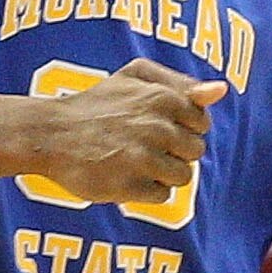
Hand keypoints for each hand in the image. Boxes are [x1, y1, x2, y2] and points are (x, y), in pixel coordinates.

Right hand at [37, 58, 225, 204]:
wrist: (52, 134)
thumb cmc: (98, 104)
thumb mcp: (135, 76)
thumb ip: (180, 82)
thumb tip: (220, 90)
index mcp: (163, 98)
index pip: (202, 122)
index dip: (183, 127)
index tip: (160, 127)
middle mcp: (157, 127)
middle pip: (195, 151)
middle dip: (175, 151)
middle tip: (145, 145)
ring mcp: (143, 158)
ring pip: (183, 176)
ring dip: (164, 173)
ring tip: (136, 162)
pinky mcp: (129, 186)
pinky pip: (162, 196)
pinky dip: (148, 191)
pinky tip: (127, 176)